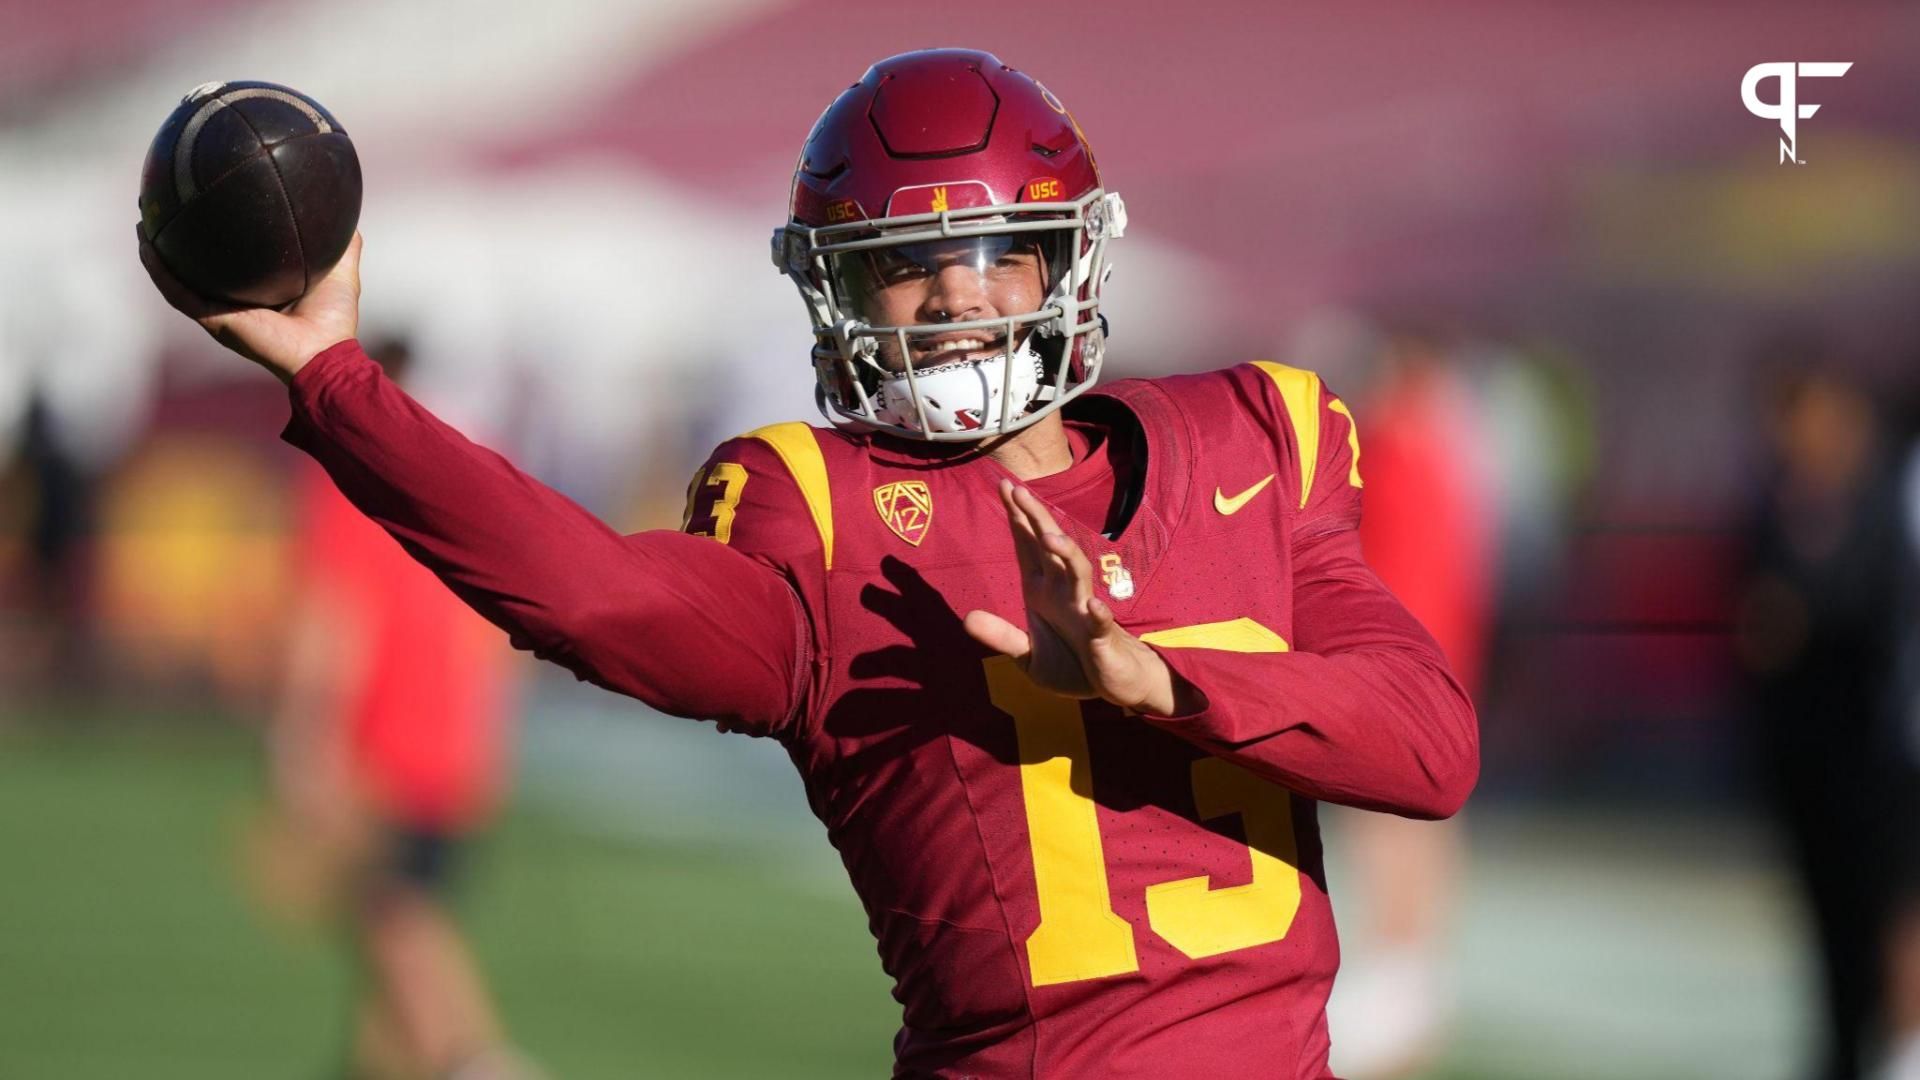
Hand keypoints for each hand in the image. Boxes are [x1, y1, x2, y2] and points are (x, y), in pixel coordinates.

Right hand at [138, 226, 361, 381]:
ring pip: (175, 276)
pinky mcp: (212, 319)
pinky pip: (177, 292)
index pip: (228, 256)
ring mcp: (218, 309)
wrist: (325, 352)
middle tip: (161, 204)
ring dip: (155, 250)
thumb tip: (345, 206)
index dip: (213, 230)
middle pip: (194, 263)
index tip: (203, 199)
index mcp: (256, 288)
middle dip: (175, 237)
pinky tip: (146, 245)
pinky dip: (159, 270)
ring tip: (143, 219)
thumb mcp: (341, 267)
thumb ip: (344, 240)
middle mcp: (232, 297)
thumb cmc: (334, 317)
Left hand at [964, 480, 1196, 715]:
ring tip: (1050, 537)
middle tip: (1018, 490)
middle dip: (1036, 519)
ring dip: (1066, 555)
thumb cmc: (1071, 665)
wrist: (1113, 684)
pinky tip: (1093, 606)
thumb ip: (1002, 637)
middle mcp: (1064, 592)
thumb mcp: (1028, 657)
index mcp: (1042, 592)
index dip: (1017, 518)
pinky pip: (1100, 623)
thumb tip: (967, 619)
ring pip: (1078, 574)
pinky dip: (1098, 614)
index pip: (1027, 547)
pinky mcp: (1101, 637)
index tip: (1004, 486)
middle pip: (1050, 548)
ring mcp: (1084, 611)